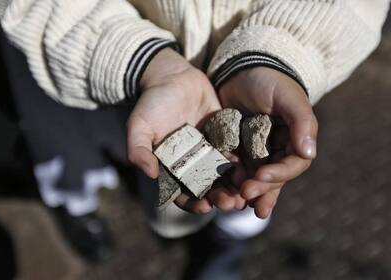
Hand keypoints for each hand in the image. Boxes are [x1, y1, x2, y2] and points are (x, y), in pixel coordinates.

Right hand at [127, 48, 244, 213]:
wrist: (172, 76)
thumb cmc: (152, 102)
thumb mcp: (139, 126)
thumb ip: (139, 150)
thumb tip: (150, 174)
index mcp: (172, 166)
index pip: (182, 193)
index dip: (192, 203)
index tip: (204, 206)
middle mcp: (192, 163)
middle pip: (207, 188)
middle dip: (219, 198)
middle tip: (230, 203)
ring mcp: (209, 150)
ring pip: (224, 174)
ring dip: (234, 186)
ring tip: (244, 192)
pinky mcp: (224, 136)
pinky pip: (235, 152)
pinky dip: (243, 163)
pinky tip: (251, 170)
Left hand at [219, 67, 317, 217]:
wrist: (240, 69)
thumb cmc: (269, 80)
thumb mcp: (287, 97)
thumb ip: (301, 122)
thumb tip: (308, 153)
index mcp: (293, 141)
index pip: (292, 165)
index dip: (279, 175)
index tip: (261, 177)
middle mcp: (275, 151)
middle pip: (271, 178)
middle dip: (260, 190)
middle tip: (245, 197)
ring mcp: (254, 152)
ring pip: (252, 179)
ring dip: (243, 193)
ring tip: (230, 204)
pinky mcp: (234, 150)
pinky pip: (231, 170)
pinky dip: (226, 182)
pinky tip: (217, 192)